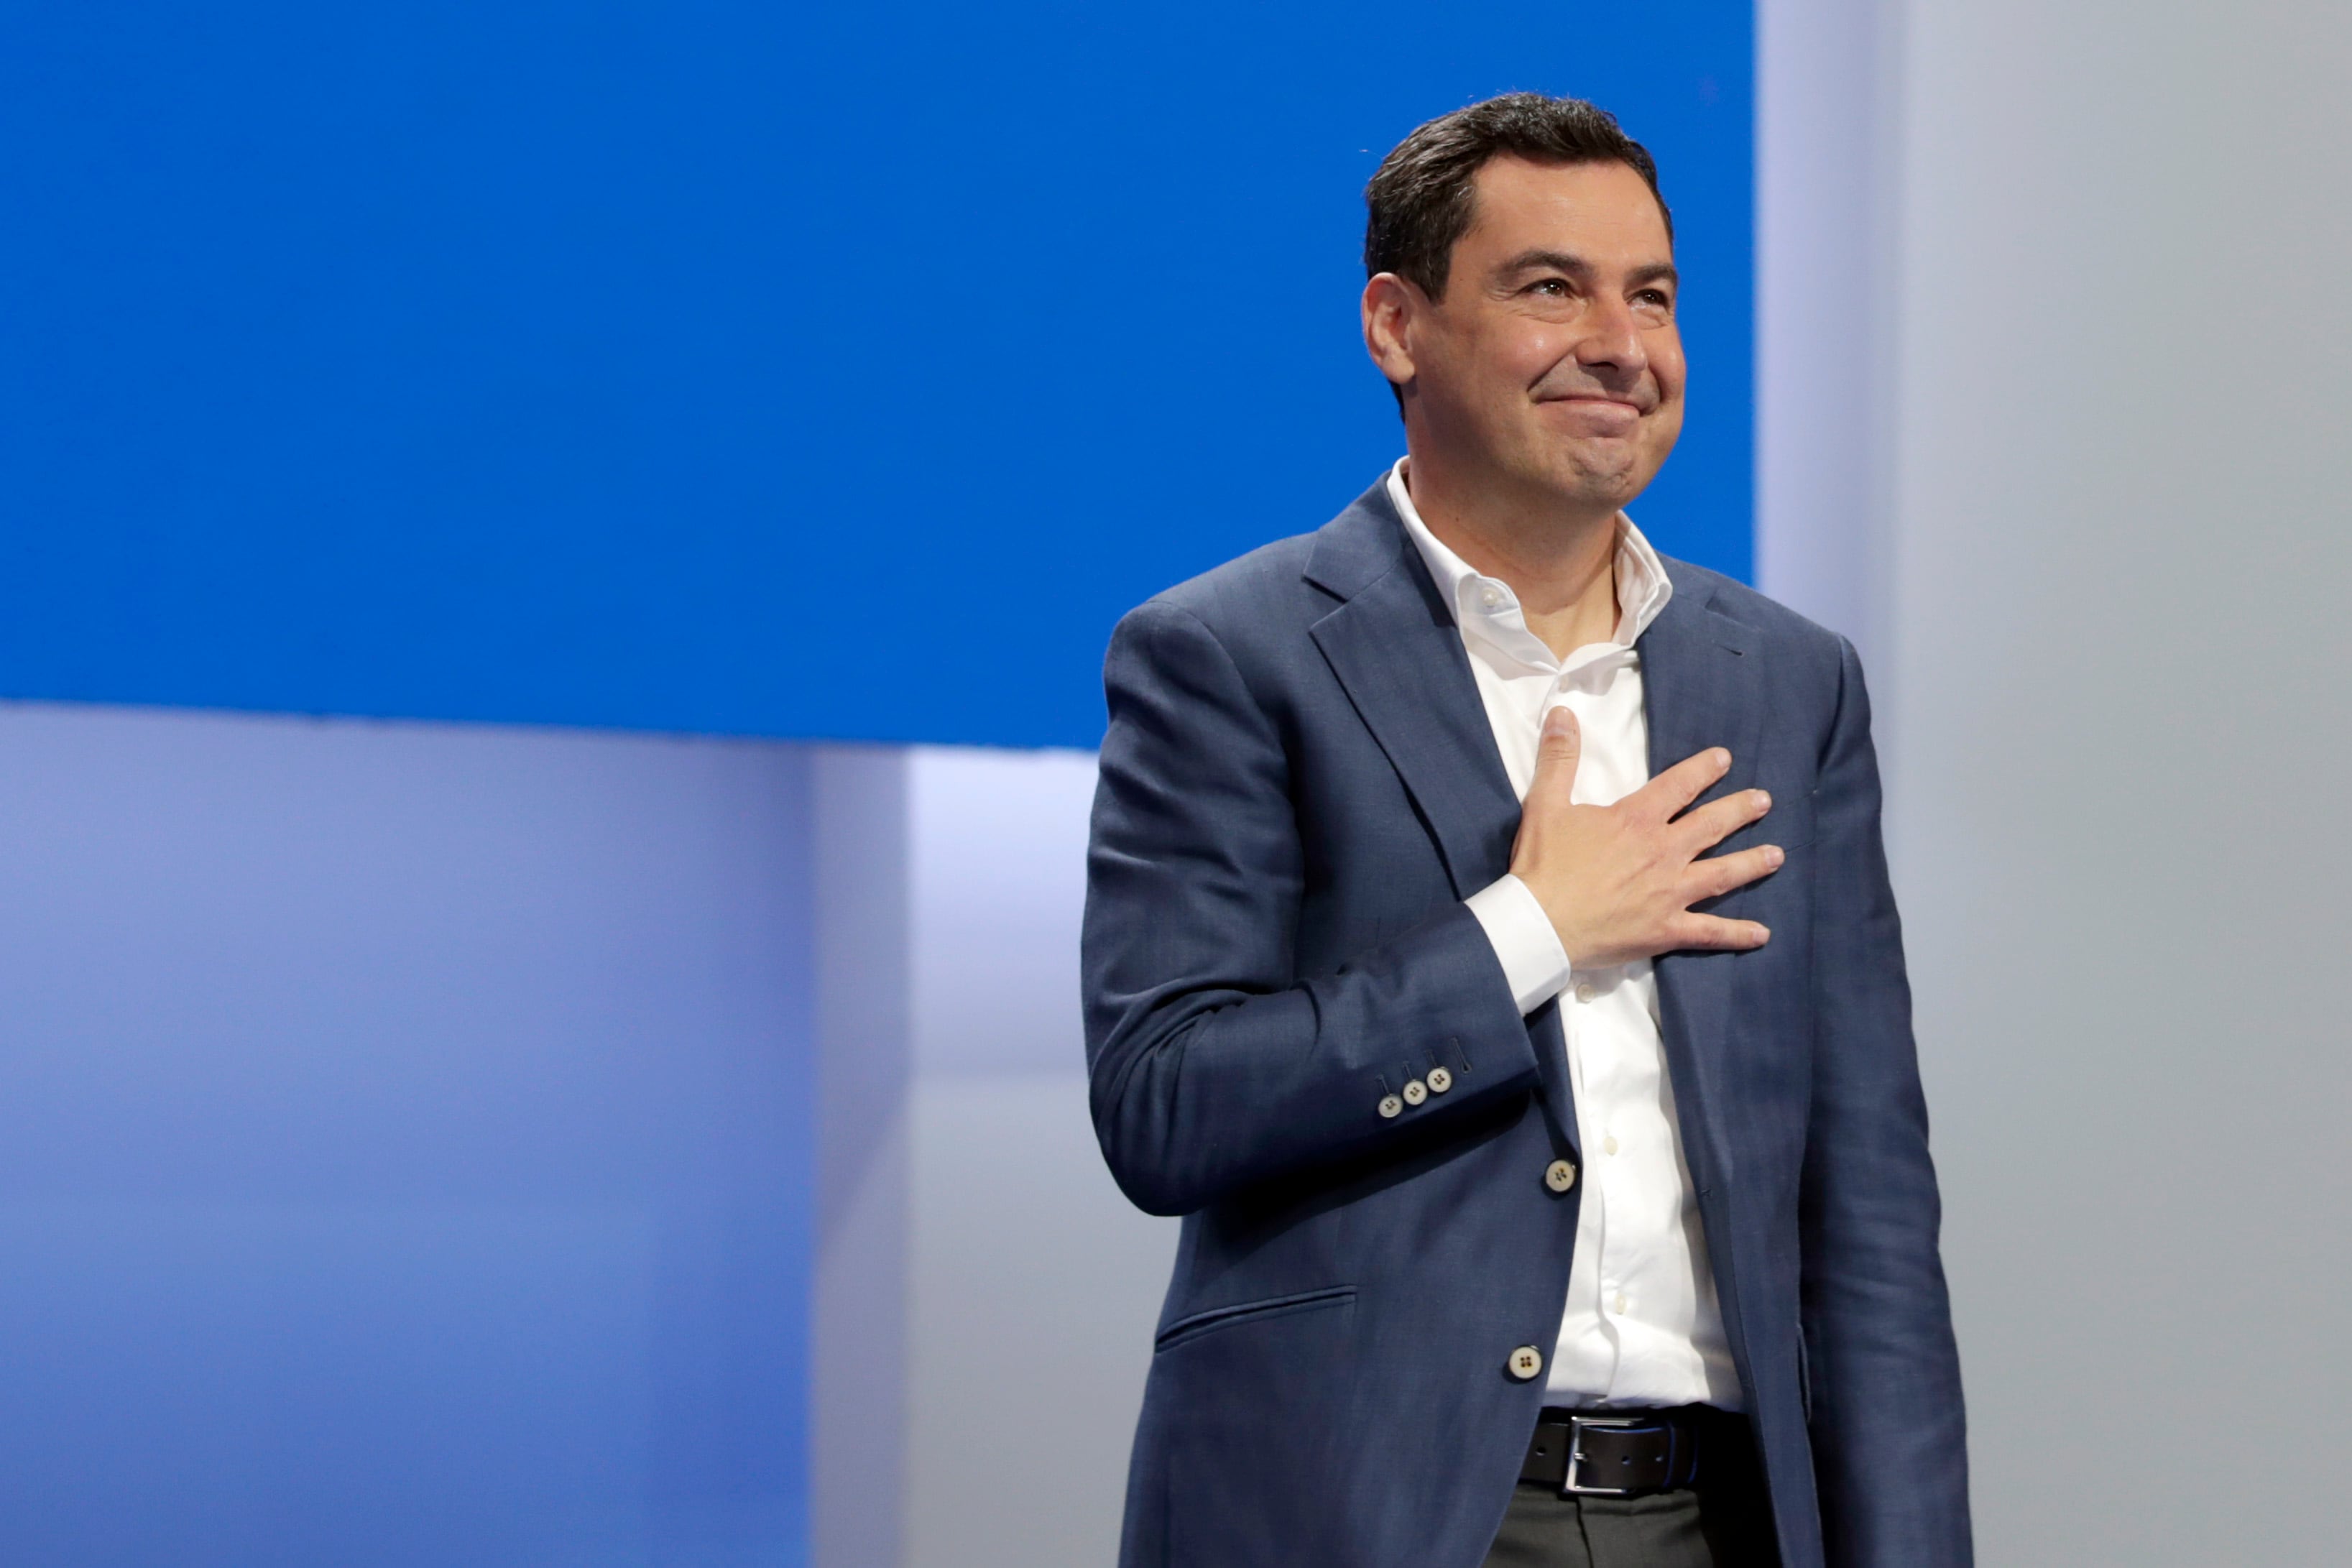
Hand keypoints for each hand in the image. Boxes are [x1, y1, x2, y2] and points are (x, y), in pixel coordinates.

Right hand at [1509, 706, 1780, 967]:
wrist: (1540, 924)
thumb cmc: (1543, 866)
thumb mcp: (1545, 804)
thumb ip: (1559, 757)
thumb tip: (1562, 713)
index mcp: (1636, 820)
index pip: (1679, 785)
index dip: (1704, 769)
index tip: (1725, 759)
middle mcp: (1663, 852)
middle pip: (1712, 825)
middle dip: (1741, 810)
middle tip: (1764, 801)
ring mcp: (1670, 892)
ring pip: (1722, 874)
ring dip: (1752, 863)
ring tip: (1777, 855)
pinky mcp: (1667, 929)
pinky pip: (1710, 931)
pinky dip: (1738, 934)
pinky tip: (1762, 934)